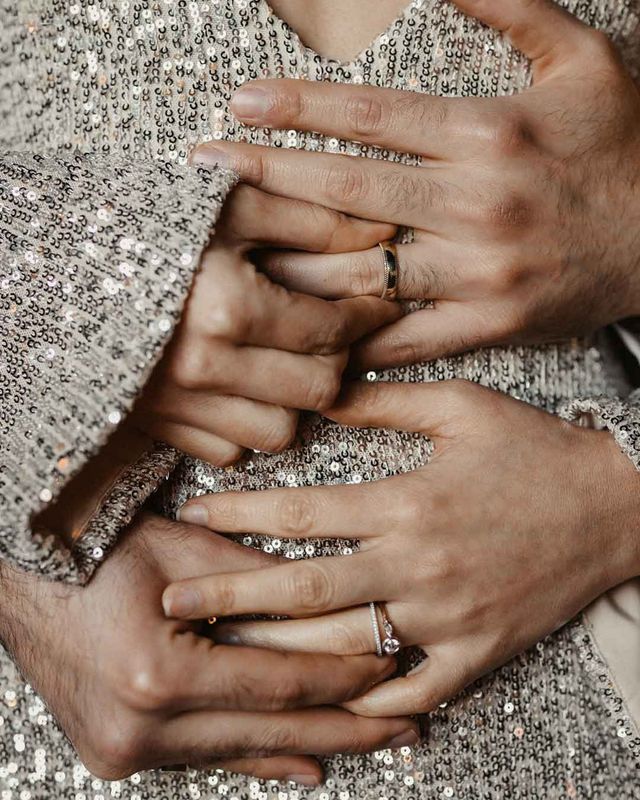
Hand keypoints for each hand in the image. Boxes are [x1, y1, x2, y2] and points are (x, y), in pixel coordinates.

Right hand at [0, 513, 416, 781]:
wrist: (24, 582)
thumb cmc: (101, 553)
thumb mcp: (186, 549)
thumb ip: (260, 580)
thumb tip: (331, 600)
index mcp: (157, 674)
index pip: (280, 683)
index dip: (342, 678)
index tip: (390, 666)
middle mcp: (141, 727)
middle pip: (272, 730)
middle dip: (347, 728)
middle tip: (407, 728)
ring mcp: (125, 751)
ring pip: (244, 751)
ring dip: (312, 743)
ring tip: (374, 740)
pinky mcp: (119, 755)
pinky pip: (208, 758)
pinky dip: (259, 756)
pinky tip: (306, 764)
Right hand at [136, 184, 398, 462]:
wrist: (51, 266)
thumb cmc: (143, 224)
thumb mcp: (226, 204)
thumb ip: (308, 216)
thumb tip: (381, 234)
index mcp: (227, 307)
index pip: (330, 329)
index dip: (366, 318)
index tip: (376, 305)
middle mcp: (204, 367)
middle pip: (316, 390)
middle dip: (340, 361)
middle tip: (338, 332)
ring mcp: (177, 404)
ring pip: (279, 432)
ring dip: (296, 400)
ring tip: (289, 361)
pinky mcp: (157, 425)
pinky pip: (229, 450)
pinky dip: (247, 424)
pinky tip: (242, 386)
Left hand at [164, 381, 639, 715]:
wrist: (619, 505)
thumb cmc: (536, 449)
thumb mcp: (463, 406)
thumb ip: (385, 399)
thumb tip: (320, 390)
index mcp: (409, 503)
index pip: (304, 514)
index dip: (242, 514)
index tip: (197, 514)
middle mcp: (419, 566)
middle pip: (305, 591)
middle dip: (231, 597)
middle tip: (174, 604)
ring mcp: (448, 618)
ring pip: (346, 648)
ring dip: (279, 653)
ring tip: (226, 654)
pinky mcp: (480, 651)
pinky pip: (415, 690)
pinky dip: (371, 701)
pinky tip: (330, 703)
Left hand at [192, 0, 639, 368]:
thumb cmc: (624, 146)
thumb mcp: (582, 58)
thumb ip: (511, 6)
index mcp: (490, 134)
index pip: (371, 116)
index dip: (298, 106)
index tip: (241, 102)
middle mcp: (477, 205)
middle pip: (347, 192)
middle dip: (266, 178)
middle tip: (205, 171)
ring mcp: (479, 273)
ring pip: (362, 271)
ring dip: (290, 263)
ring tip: (234, 255)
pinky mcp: (488, 325)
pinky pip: (406, 336)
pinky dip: (354, 336)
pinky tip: (306, 332)